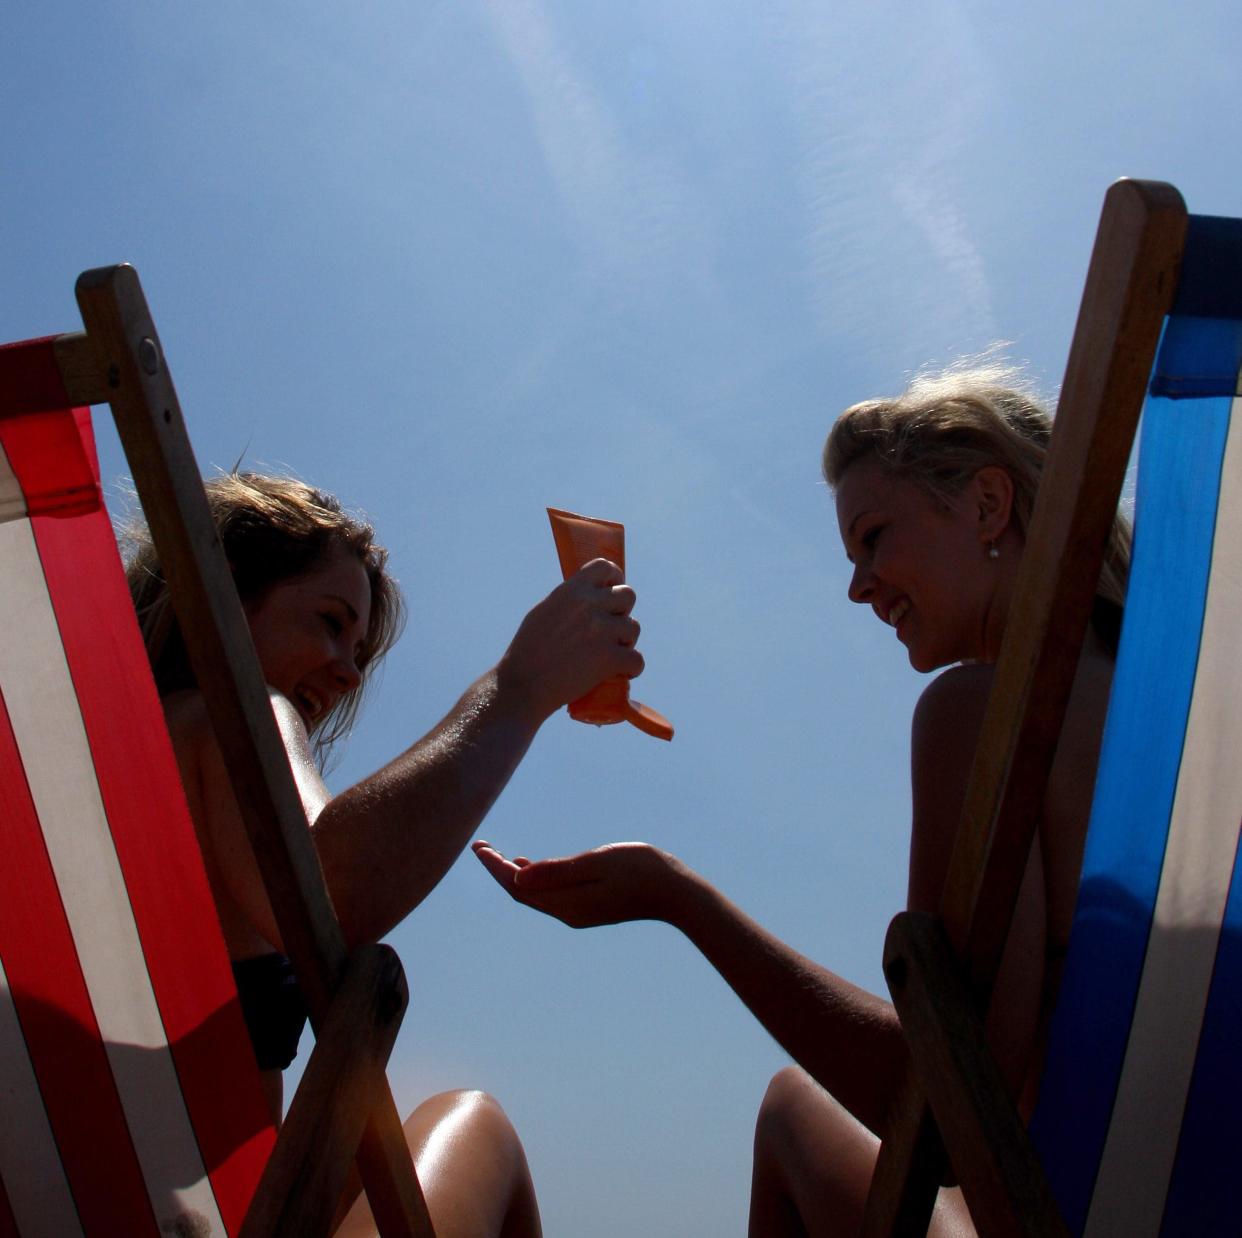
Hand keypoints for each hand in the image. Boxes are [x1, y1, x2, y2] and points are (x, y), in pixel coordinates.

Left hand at [472, 840, 675, 927]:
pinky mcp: (589, 908)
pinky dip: (535, 880)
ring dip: (514, 875)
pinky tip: (530, 864)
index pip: (518, 886)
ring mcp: (579, 913)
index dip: (495, 867)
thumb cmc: (641, 871)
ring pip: (535, 895)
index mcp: (567, 903)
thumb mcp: (597, 863)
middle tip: (481, 846)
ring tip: (497, 855)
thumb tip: (518, 875)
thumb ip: (558, 870)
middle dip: (499, 871)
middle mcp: (568, 913)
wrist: (677, 894)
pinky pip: (550, 895)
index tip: (479, 846)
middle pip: (522, 893)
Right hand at [498, 559, 644, 719]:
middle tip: (608, 631)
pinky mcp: (609, 658)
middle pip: (628, 596)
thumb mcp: (545, 612)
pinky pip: (637, 659)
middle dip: (621, 614)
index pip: (606, 567)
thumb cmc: (528, 652)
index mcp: (572, 590)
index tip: (612, 594)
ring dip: (626, 642)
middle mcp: (589, 604)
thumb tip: (591, 595)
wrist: (522, 685)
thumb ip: (570, 600)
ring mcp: (601, 630)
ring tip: (609, 655)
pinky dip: (632, 669)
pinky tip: (622, 673)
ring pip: (634, 628)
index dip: (614, 580)